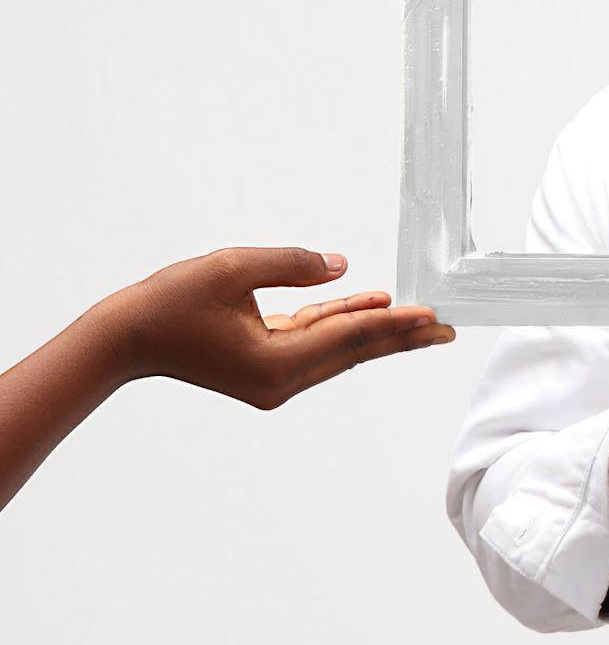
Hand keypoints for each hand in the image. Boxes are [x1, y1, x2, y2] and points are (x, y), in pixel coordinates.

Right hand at [102, 247, 453, 407]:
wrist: (123, 337)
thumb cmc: (170, 302)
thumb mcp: (233, 268)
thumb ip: (293, 264)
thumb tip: (343, 267)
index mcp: (275, 362)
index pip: (350, 337)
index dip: (395, 323)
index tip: (434, 317)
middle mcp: (280, 380)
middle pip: (354, 350)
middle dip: (403, 337)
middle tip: (449, 329)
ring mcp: (271, 379)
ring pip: (338, 348)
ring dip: (377, 331)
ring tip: (423, 320)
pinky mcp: (263, 368)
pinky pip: (314, 344)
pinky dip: (341, 325)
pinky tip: (371, 305)